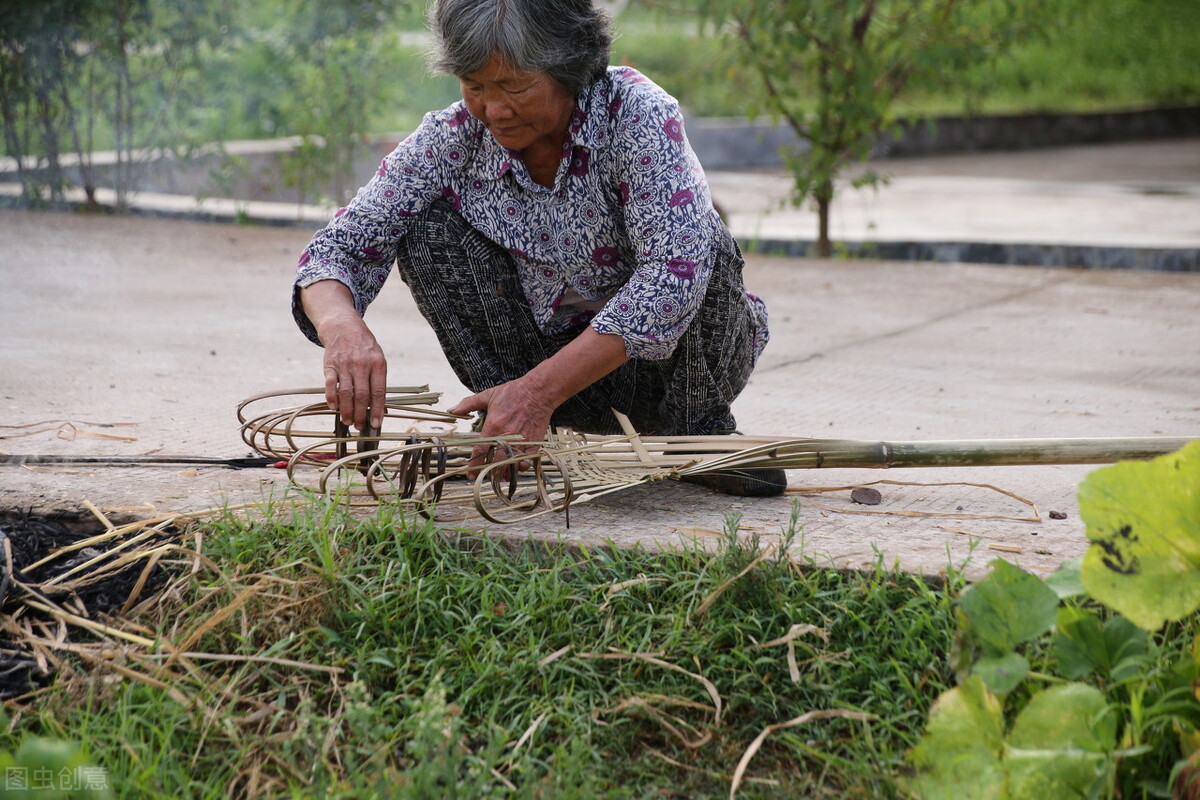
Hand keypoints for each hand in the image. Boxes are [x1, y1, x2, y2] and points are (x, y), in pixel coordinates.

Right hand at [301, 280, 386, 430]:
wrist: (343, 326)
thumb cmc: (364, 347)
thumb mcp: (377, 358)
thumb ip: (378, 380)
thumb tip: (381, 407)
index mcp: (378, 364)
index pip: (378, 392)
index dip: (377, 410)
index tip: (376, 424)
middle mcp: (362, 364)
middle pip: (361, 395)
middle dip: (361, 414)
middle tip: (360, 427)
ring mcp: (345, 364)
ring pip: (346, 392)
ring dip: (346, 410)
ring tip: (348, 421)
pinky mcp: (330, 363)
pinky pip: (330, 383)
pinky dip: (331, 397)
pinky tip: (333, 407)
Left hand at [450, 377, 554, 477]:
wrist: (538, 391)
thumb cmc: (513, 392)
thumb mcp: (488, 395)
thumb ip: (469, 403)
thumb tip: (452, 410)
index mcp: (493, 426)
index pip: (480, 452)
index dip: (474, 466)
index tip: (470, 474)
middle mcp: (507, 436)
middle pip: (495, 463)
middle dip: (488, 473)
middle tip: (483, 477)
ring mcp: (521, 441)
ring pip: (511, 465)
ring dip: (504, 473)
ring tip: (499, 475)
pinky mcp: (534, 443)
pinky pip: (526, 461)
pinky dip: (520, 467)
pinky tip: (515, 468)